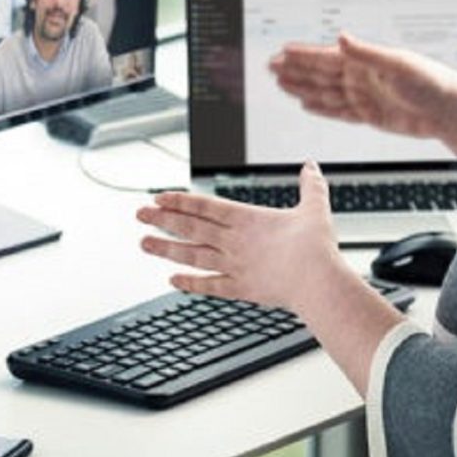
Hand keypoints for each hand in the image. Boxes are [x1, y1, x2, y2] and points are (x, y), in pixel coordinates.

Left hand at [136, 161, 346, 310]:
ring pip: (192, 255)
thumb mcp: (315, 208)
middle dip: (162, 220)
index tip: (158, 197)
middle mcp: (234, 241)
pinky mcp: (241, 289)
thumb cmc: (316, 248)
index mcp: (247, 219)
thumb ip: (311, 186)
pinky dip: (190, 283)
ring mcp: (234, 265)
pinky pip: (210, 285)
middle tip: (139, 215)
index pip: (204, 205)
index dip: (179, 200)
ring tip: (144, 244)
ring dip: (166, 249)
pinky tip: (172, 280)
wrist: (317, 282)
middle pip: (190, 227)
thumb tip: (312, 167)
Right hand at [270, 33, 456, 140]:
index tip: (282, 51)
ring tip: (280, 83)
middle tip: (271, 66)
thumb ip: (366, 53)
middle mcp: (360, 77)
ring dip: (302, 88)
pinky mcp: (370, 115)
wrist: (450, 111)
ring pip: (324, 92)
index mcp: (364, 62)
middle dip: (295, 70)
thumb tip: (341, 37)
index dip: (303, 55)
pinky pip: (338, 111)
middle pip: (320, 74)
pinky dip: (321, 108)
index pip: (326, 57)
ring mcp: (364, 96)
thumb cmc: (431, 82)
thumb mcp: (397, 64)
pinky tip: (307, 104)